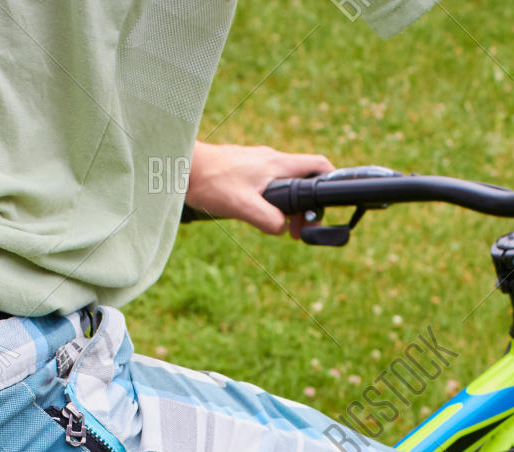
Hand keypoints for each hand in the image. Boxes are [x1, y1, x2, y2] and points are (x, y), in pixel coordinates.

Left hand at [186, 142, 332, 236]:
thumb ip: (268, 219)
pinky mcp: (244, 168)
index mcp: (277, 164)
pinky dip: (272, 200)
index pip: (317, 165)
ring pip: (283, 183)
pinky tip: (259, 213)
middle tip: (300, 230)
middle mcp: (270, 159)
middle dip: (306, 205)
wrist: (181, 166)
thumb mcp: (242, 206)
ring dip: (287, 205)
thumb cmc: (210, 181)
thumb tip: (284, 229)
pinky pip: (267, 183)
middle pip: (302, 179)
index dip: (331, 180)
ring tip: (282, 227)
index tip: (330, 203)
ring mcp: (257, 162)